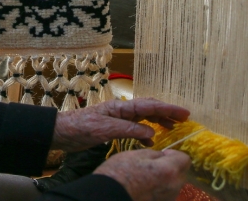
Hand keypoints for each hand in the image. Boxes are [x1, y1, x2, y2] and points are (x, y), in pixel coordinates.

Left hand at [51, 98, 189, 151]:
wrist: (63, 132)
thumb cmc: (81, 127)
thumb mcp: (106, 129)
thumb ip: (129, 129)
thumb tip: (152, 132)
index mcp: (121, 107)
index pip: (149, 106)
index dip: (168, 109)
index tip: (185, 113)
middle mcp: (122, 110)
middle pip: (149, 108)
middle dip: (167, 112)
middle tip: (184, 119)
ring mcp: (118, 118)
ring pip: (143, 118)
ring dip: (158, 121)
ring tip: (172, 128)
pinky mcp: (113, 127)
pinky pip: (135, 128)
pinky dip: (145, 133)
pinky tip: (150, 141)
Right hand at [93, 149, 190, 200]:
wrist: (107, 196)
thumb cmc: (120, 172)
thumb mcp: (136, 154)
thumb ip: (155, 154)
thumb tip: (163, 156)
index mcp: (170, 171)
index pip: (185, 159)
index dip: (174, 154)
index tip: (161, 154)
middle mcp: (174, 187)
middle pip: (181, 173)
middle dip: (171, 167)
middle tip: (152, 165)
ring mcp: (167, 199)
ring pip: (173, 185)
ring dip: (165, 179)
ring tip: (146, 178)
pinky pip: (165, 194)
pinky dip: (159, 190)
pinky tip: (144, 188)